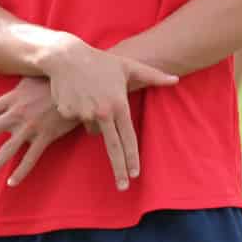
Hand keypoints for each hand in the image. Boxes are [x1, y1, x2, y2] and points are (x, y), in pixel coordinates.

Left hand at [0, 76, 77, 186]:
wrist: (76, 86)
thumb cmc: (52, 80)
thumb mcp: (27, 79)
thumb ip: (14, 87)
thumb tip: (4, 87)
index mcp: (10, 99)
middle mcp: (16, 114)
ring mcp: (30, 127)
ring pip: (7, 149)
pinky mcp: (45, 137)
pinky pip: (31, 158)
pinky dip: (21, 171)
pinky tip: (11, 183)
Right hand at [41, 36, 178, 189]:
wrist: (64, 55)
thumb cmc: (99, 61)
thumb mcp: (127, 65)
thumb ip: (153, 76)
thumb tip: (176, 80)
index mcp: (118, 105)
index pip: (128, 138)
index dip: (132, 158)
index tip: (135, 174)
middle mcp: (101, 112)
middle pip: (112, 147)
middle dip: (119, 170)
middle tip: (123, 187)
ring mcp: (83, 113)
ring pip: (91, 127)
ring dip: (92, 119)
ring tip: (89, 96)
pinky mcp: (66, 112)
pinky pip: (74, 118)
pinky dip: (76, 110)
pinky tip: (75, 95)